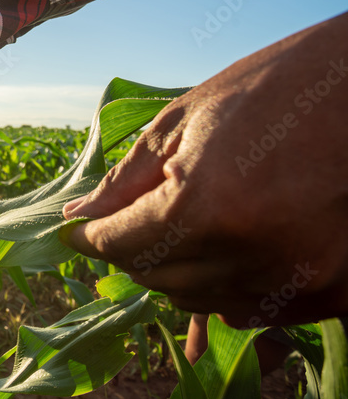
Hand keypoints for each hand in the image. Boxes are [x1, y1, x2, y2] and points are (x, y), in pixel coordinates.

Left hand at [62, 11, 347, 327]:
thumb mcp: (183, 122)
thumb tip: (79, 216)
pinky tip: (228, 244)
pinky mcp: (331, 292)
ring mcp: (296, 280)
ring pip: (199, 300)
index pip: (122, 245)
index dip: (91, 237)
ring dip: (178, 270)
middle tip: (129, 220)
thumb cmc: (272, 88)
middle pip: (157, 280)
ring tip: (185, 224)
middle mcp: (251, 256)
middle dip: (132, 250)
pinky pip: (250, 310)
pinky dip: (226, 285)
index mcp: (207, 207)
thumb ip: (126, 181)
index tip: (77, 230)